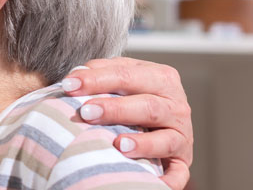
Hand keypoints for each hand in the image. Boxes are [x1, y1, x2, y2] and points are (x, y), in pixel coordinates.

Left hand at [62, 57, 193, 189]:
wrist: (161, 123)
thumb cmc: (133, 98)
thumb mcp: (122, 81)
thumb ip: (101, 74)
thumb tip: (75, 77)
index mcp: (161, 77)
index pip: (128, 75)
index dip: (98, 79)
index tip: (69, 85)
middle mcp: (176, 105)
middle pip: (148, 105)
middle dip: (116, 108)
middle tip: (86, 112)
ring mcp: (182, 134)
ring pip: (165, 139)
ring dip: (142, 143)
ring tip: (118, 144)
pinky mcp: (183, 160)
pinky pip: (178, 173)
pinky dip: (168, 180)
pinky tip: (155, 184)